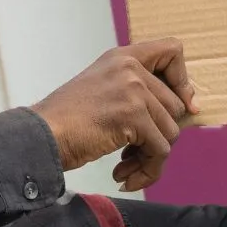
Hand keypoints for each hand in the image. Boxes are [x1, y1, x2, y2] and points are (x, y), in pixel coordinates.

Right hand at [28, 40, 197, 191]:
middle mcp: (131, 68)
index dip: (182, 80)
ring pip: (171, 132)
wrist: (40, 136)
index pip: (173, 49)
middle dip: (159, 135)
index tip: (183, 105)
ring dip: (150, 157)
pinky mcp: (133, 116)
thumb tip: (187, 108)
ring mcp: (133, 90)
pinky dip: (147, 170)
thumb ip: (137, 91)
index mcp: (123, 57)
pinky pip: (160, 150)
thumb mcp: (103, 90)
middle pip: (176, 106)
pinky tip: (123, 176)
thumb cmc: (66, 121)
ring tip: (125, 166)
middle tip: (132, 153)